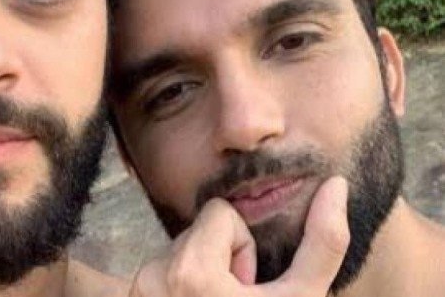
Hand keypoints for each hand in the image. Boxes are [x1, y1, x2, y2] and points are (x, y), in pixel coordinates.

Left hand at [129, 176, 348, 296]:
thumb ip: (323, 243)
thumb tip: (336, 184)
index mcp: (190, 274)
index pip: (218, 212)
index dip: (242, 245)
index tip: (246, 286)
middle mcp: (152, 277)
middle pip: (196, 230)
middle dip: (221, 258)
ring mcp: (139, 290)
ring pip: (180, 249)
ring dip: (202, 273)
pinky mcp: (133, 296)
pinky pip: (163, 268)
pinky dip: (181, 285)